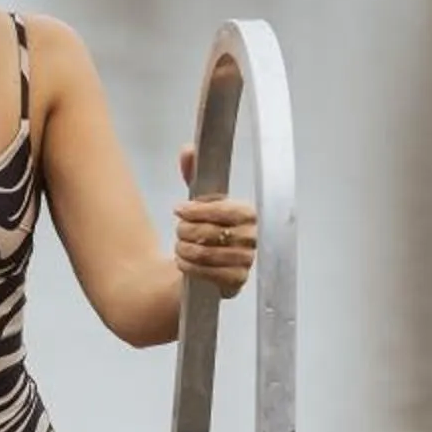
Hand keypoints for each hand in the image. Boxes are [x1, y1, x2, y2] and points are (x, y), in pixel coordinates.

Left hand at [174, 145, 258, 296]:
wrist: (206, 264)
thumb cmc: (206, 227)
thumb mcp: (200, 199)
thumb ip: (194, 173)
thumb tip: (188, 150)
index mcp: (248, 213)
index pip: (223, 210)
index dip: (198, 210)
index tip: (179, 210)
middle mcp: (252, 237)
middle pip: (213, 232)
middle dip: (187, 231)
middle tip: (178, 230)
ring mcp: (247, 261)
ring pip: (208, 254)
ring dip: (186, 250)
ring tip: (179, 246)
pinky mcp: (237, 281)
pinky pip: (210, 274)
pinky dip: (190, 267)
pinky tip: (183, 262)